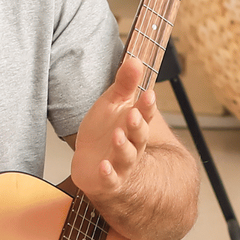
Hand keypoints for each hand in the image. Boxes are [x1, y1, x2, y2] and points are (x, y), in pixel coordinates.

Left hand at [69, 57, 160, 208]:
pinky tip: (103, 166)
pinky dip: (108, 174)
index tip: (148, 94)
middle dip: (137, 125)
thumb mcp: (112, 104)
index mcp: (134, 124)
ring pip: (128, 156)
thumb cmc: (105, 133)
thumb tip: (135, 60)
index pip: (144, 114)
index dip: (146, 106)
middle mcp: (132, 144)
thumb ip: (125, 84)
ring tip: (118, 136)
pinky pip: (110, 179)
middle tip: (133, 115)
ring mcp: (120, 163)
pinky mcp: (107, 180)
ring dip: (124, 147)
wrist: (91, 164)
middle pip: (139, 136)